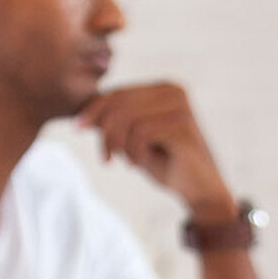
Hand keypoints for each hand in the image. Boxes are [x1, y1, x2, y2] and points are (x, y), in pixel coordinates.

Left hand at [76, 83, 237, 222]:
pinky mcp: (183, 126)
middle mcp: (173, 91)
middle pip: (119, 103)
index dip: (93, 109)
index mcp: (162, 89)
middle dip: (105, 132)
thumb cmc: (167, 163)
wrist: (199, 189)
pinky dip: (134, 152)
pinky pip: (141, 133)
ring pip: (127, 118)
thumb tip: (82, 114)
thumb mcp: (134, 140)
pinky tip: (139, 164)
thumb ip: (114, 123)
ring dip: (120, 145)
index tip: (77, 129)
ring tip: (127, 162)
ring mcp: (180, 107)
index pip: (118, 92)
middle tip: (105, 158)